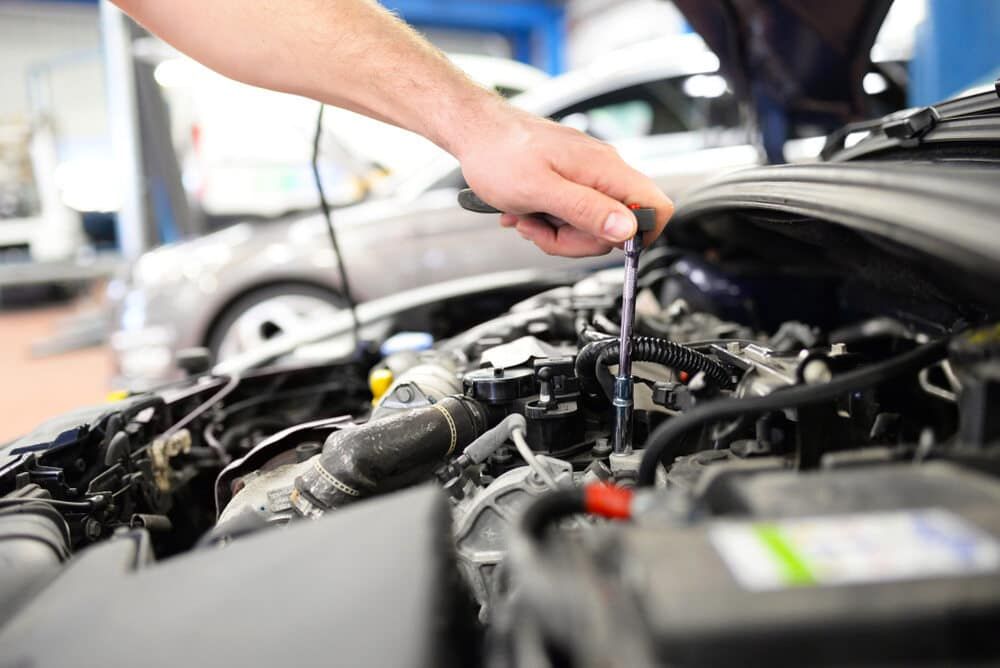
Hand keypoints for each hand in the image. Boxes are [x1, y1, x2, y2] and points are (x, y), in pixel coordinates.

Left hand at [456, 104, 672, 256]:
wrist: (475, 131)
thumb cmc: (500, 154)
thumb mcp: (540, 191)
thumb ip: (586, 210)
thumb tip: (626, 229)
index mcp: (605, 169)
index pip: (656, 207)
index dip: (639, 236)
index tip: (602, 243)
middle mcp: (603, 169)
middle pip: (618, 227)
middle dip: (578, 240)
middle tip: (544, 231)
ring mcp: (588, 174)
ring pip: (592, 224)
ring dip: (557, 233)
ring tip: (528, 218)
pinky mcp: (571, 180)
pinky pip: (573, 214)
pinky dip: (550, 221)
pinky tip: (527, 212)